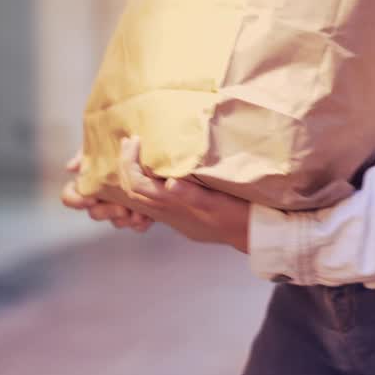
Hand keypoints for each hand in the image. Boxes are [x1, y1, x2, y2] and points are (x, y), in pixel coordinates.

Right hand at [60, 151, 152, 231]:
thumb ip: (87, 153)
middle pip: (95, 213)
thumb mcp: (106, 145)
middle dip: (107, 212)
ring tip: (139, 214)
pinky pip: (136, 226)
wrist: (156, 151)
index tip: (90, 198)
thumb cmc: (126, 145)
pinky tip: (148, 217)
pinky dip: (141, 222)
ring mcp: (120, 207)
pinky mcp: (139, 213)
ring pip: (117, 222)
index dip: (75, 200)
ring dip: (126, 219)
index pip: (70, 196)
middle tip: (122, 208)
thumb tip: (70, 167)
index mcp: (90, 183)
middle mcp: (102, 198)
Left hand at [117, 137, 249, 252]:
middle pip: (131, 191)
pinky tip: (155, 171)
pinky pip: (152, 198)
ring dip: (133, 173)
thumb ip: (192, 195)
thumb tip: (170, 183)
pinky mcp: (179, 214)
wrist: (249, 233)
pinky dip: (145, 181)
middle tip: (130, 141)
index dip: (129, 162)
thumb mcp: (217, 202)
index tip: (135, 140)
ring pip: (139, 196)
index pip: (136, 185)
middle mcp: (166, 211)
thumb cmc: (236, 215)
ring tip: (137, 153)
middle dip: (125, 165)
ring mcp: (171, 214)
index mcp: (172, 205)